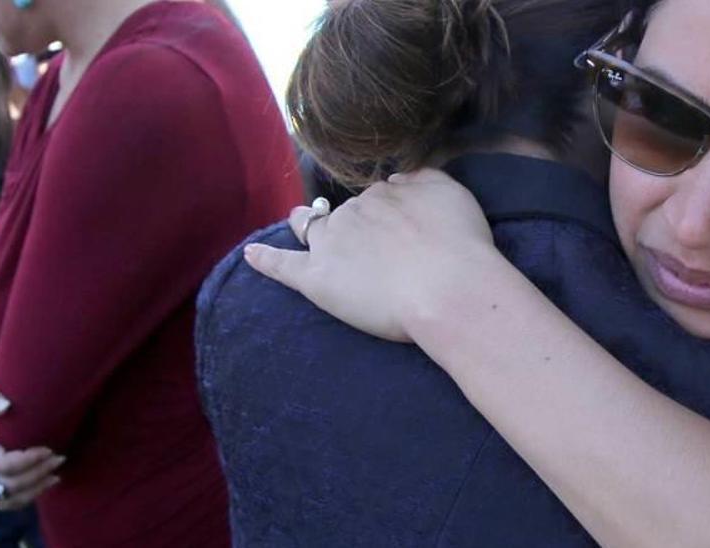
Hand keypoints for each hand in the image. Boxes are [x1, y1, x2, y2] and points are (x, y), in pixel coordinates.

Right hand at [0, 378, 63, 510]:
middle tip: (59, 458)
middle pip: (7, 483)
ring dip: (33, 490)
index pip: (1, 463)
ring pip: (5, 499)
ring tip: (55, 475)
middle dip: (37, 473)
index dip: (29, 460)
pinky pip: (0, 502)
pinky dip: (23, 499)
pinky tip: (42, 486)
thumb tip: (5, 406)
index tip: (49, 449)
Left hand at [244, 169, 500, 341]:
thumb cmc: (460, 244)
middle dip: (350, 225)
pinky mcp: (317, 278)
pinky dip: (265, 260)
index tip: (395, 231)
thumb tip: (396, 178)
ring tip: (301, 228)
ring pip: (311, 230)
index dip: (384, 217)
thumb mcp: (451, 193)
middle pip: (344, 215)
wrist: (449, 287)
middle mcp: (354, 212)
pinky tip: (250, 257)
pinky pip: (283, 266)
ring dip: (307, 227)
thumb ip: (422, 180)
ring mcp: (332, 244)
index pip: (376, 200)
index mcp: (384, 194)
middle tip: (368, 248)